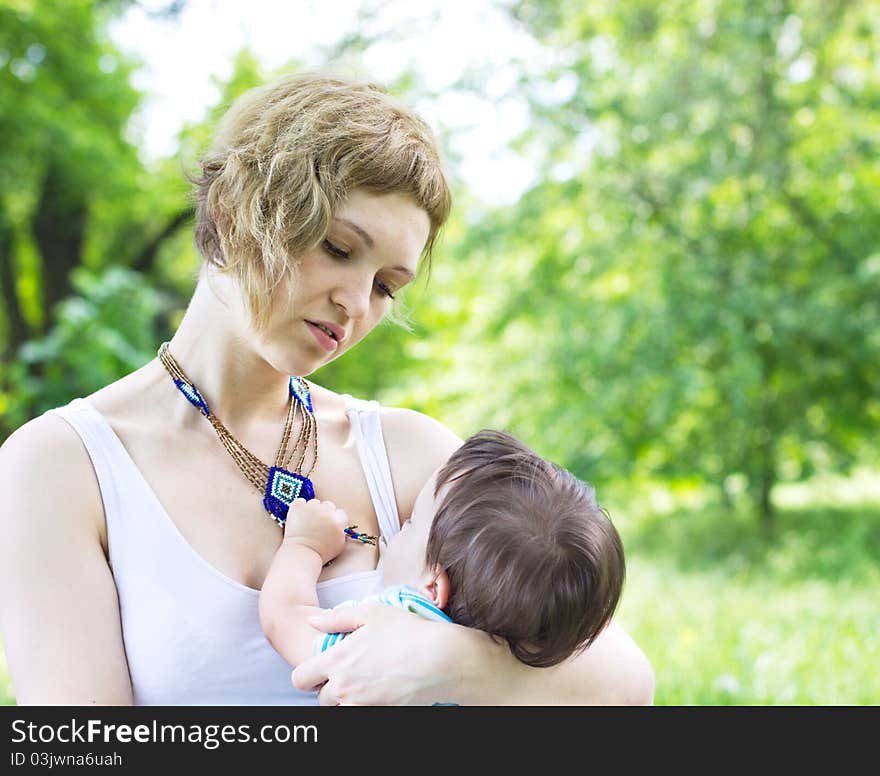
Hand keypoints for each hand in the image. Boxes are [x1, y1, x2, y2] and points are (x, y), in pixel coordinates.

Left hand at [283, 499, 346, 564]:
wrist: (301, 554)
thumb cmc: (320, 552)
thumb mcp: (339, 544)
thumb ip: (342, 531)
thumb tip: (340, 525)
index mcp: (337, 521)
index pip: (340, 513)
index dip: (335, 519)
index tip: (329, 525)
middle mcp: (326, 512)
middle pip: (328, 505)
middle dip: (325, 513)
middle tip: (318, 523)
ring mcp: (311, 508)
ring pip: (315, 503)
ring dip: (312, 510)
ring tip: (307, 522)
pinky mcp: (298, 507)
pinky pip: (300, 501)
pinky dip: (299, 508)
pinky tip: (299, 517)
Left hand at [291, 604, 456, 704]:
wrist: (439, 660)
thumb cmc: (406, 632)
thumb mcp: (371, 612)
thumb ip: (336, 618)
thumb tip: (312, 621)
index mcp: (336, 660)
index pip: (300, 678)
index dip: (307, 674)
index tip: (320, 670)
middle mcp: (342, 687)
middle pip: (321, 698)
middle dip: (331, 687)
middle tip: (352, 673)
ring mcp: (359, 705)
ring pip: (340, 709)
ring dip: (347, 699)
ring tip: (367, 682)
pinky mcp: (376, 715)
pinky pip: (359, 714)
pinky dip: (364, 705)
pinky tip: (379, 691)